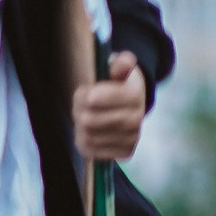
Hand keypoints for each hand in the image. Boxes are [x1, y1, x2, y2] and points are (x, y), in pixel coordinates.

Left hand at [73, 48, 148, 165]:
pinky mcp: (125, 153)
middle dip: (79, 110)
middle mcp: (136, 119)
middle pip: (88, 120)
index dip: (82, 95)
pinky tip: (90, 131)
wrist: (130, 105)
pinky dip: (84, 140)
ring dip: (80, 126)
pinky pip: (91, 150)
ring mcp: (131, 138)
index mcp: (134, 94)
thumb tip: (125, 62)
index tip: (85, 91)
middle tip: (81, 104)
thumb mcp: (117, 67)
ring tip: (85, 116)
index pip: (92, 99)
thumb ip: (120, 63)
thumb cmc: (117, 82)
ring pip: (87, 136)